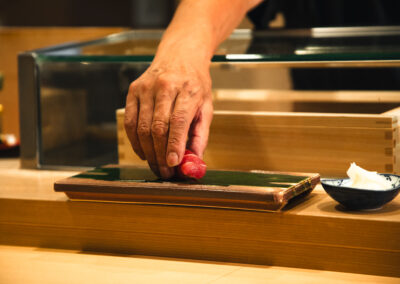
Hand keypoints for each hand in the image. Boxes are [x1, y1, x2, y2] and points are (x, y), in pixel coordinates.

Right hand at [124, 59, 212, 178]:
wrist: (180, 55)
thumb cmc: (195, 83)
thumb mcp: (207, 106)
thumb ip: (201, 134)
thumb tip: (194, 161)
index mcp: (188, 90)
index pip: (178, 121)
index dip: (174, 145)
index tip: (173, 164)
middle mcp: (165, 86)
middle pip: (158, 127)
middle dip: (160, 155)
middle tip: (165, 173)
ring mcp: (146, 88)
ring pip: (141, 127)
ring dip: (148, 152)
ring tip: (156, 167)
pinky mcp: (133, 90)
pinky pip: (129, 122)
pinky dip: (135, 142)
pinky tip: (143, 153)